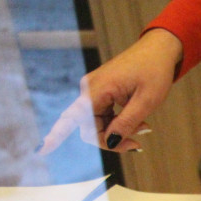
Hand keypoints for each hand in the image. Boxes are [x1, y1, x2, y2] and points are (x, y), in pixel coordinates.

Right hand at [39, 28, 182, 154]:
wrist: (158, 50)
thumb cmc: (154, 72)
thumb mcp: (146, 101)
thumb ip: (126, 123)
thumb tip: (111, 142)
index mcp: (97, 89)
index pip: (73, 118)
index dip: (57, 136)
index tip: (42, 151)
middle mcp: (89, 89)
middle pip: (89, 128)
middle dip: (113, 139)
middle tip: (139, 142)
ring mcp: (93, 90)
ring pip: (97, 124)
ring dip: (119, 131)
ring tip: (144, 127)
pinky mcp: (100, 92)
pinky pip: (102, 116)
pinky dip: (118, 123)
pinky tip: (139, 122)